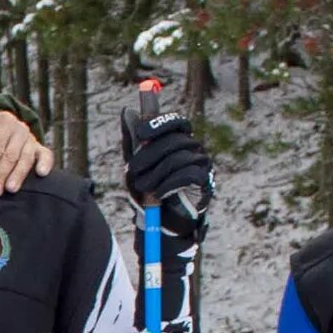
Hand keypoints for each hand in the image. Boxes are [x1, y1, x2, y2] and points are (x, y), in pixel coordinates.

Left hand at [0, 110, 56, 195]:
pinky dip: (45, 163)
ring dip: (18, 175)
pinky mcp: (38, 148)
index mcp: (3, 121)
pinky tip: (41, 173)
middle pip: (11, 154)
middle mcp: (20, 128)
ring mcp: (30, 138)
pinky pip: (46, 155)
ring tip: (11, 189)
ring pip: (26, 158)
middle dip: (2, 174)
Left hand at [122, 106, 214, 227]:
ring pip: (178, 159)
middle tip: (132, 170)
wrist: (162, 221)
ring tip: (143, 187)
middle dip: (149, 155)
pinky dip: (169, 184)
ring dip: (155, 174)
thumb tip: (126, 111)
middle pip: (173, 140)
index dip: (159, 124)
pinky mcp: (205, 180)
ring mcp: (202, 163)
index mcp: (179, 139)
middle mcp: (194, 147)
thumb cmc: (150, 189)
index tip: (140, 133)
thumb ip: (133, 140)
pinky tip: (159, 194)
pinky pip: (187, 175)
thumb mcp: (136, 164)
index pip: (176, 122)